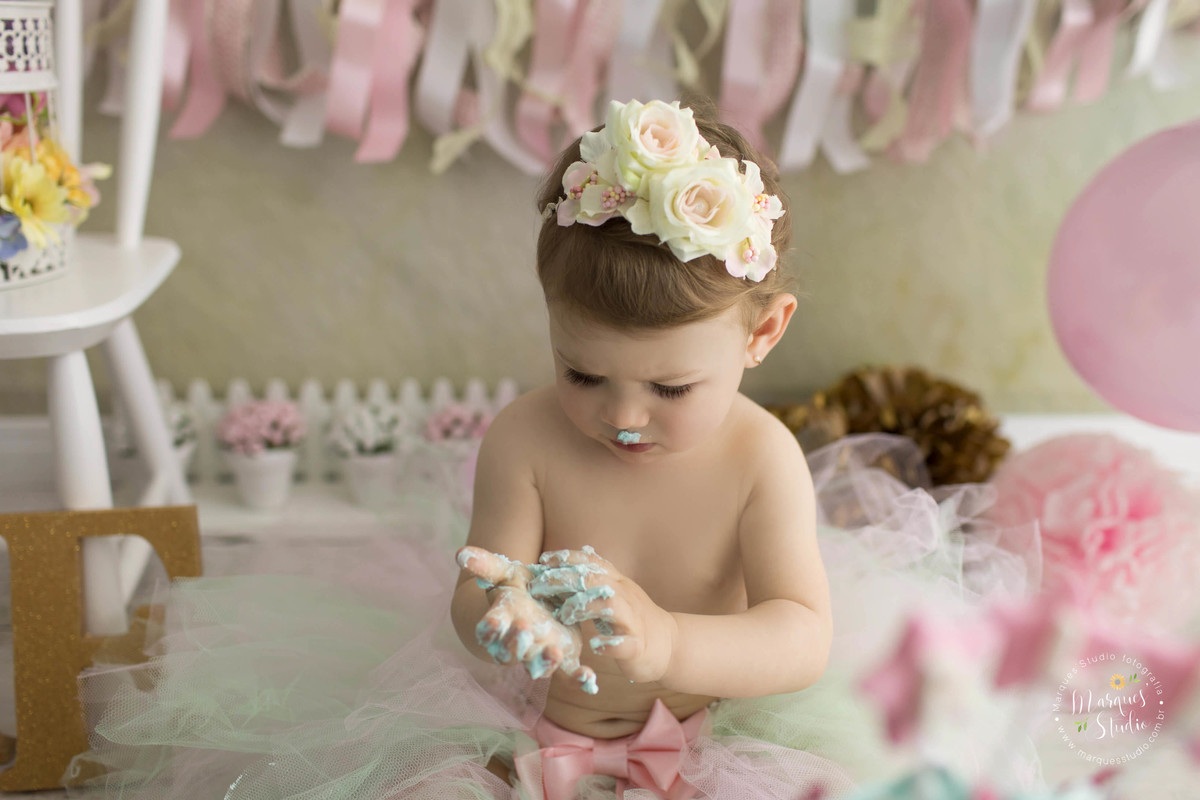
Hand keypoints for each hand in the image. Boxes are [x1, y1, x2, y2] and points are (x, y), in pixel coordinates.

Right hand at [456, 545, 598, 692]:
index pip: (490, 628)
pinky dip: (579, 679)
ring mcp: (540, 652)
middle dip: (516, 643)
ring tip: (555, 652)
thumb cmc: (518, 587)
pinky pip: (569, 674)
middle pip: (511, 651)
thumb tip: (459, 553)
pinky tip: (589, 679)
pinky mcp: (564, 658)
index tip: (491, 624)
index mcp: (503, 620)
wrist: (542, 599)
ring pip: (538, 665)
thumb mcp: (504, 572)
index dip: (490, 628)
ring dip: (545, 662)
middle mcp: (518, 642)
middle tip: (524, 629)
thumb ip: (485, 565)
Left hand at [531, 547, 676, 684]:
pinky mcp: (638, 646)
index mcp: (617, 583)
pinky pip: (625, 643)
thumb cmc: (633, 619)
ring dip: (585, 606)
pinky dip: (609, 644)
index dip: (568, 558)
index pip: (593, 563)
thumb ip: (594, 581)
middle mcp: (626, 596)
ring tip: (566, 614)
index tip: (543, 561)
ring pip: (611, 605)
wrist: (669, 645)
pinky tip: (595, 646)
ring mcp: (633, 621)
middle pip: (595, 580)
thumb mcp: (614, 593)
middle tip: (539, 587)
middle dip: (565, 580)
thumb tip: (565, 565)